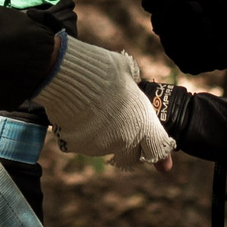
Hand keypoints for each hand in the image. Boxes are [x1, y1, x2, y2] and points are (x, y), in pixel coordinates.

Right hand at [34, 39, 174, 166]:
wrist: (68, 75)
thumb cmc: (101, 69)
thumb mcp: (126, 73)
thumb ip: (134, 88)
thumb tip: (134, 84)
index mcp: (143, 124)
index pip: (158, 151)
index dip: (157, 151)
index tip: (155, 151)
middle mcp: (124, 140)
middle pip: (131, 157)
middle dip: (129, 148)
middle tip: (120, 129)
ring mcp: (100, 146)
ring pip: (106, 149)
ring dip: (104, 138)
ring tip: (94, 112)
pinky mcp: (78, 146)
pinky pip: (83, 143)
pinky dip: (82, 134)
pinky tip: (78, 114)